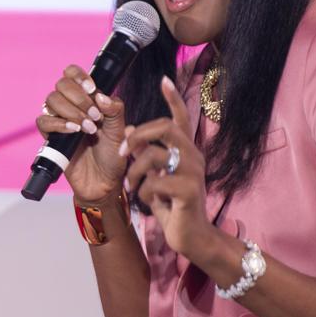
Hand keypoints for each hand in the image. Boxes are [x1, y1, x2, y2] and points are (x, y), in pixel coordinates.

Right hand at [35, 65, 128, 203]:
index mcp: (87, 98)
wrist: (105, 182)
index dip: (78, 75)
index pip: (72, 73)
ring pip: (51, 100)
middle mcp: (71, 106)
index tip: (92, 88)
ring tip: (88, 128)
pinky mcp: (50, 137)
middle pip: (61, 84)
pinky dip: (58, 123)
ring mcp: (59, 120)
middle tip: (95, 116)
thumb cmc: (113, 155)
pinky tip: (73, 131)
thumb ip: (114, 110)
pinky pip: (43, 121)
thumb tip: (100, 96)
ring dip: (71, 111)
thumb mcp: (120, 130)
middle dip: (79, 97)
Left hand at [121, 76, 224, 263]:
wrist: (191, 238)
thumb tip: (128, 130)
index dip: (173, 98)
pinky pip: (155, 182)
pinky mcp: (189, 192)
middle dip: (138, 135)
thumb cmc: (173, 206)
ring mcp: (193, 173)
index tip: (165, 79)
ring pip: (154, 156)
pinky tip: (147, 202)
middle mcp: (193, 156)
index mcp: (186, 151)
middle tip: (122, 151)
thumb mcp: (157, 177)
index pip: (181, 118)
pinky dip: (143, 192)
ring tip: (131, 185)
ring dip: (135, 171)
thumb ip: (146, 155)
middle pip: (165, 127)